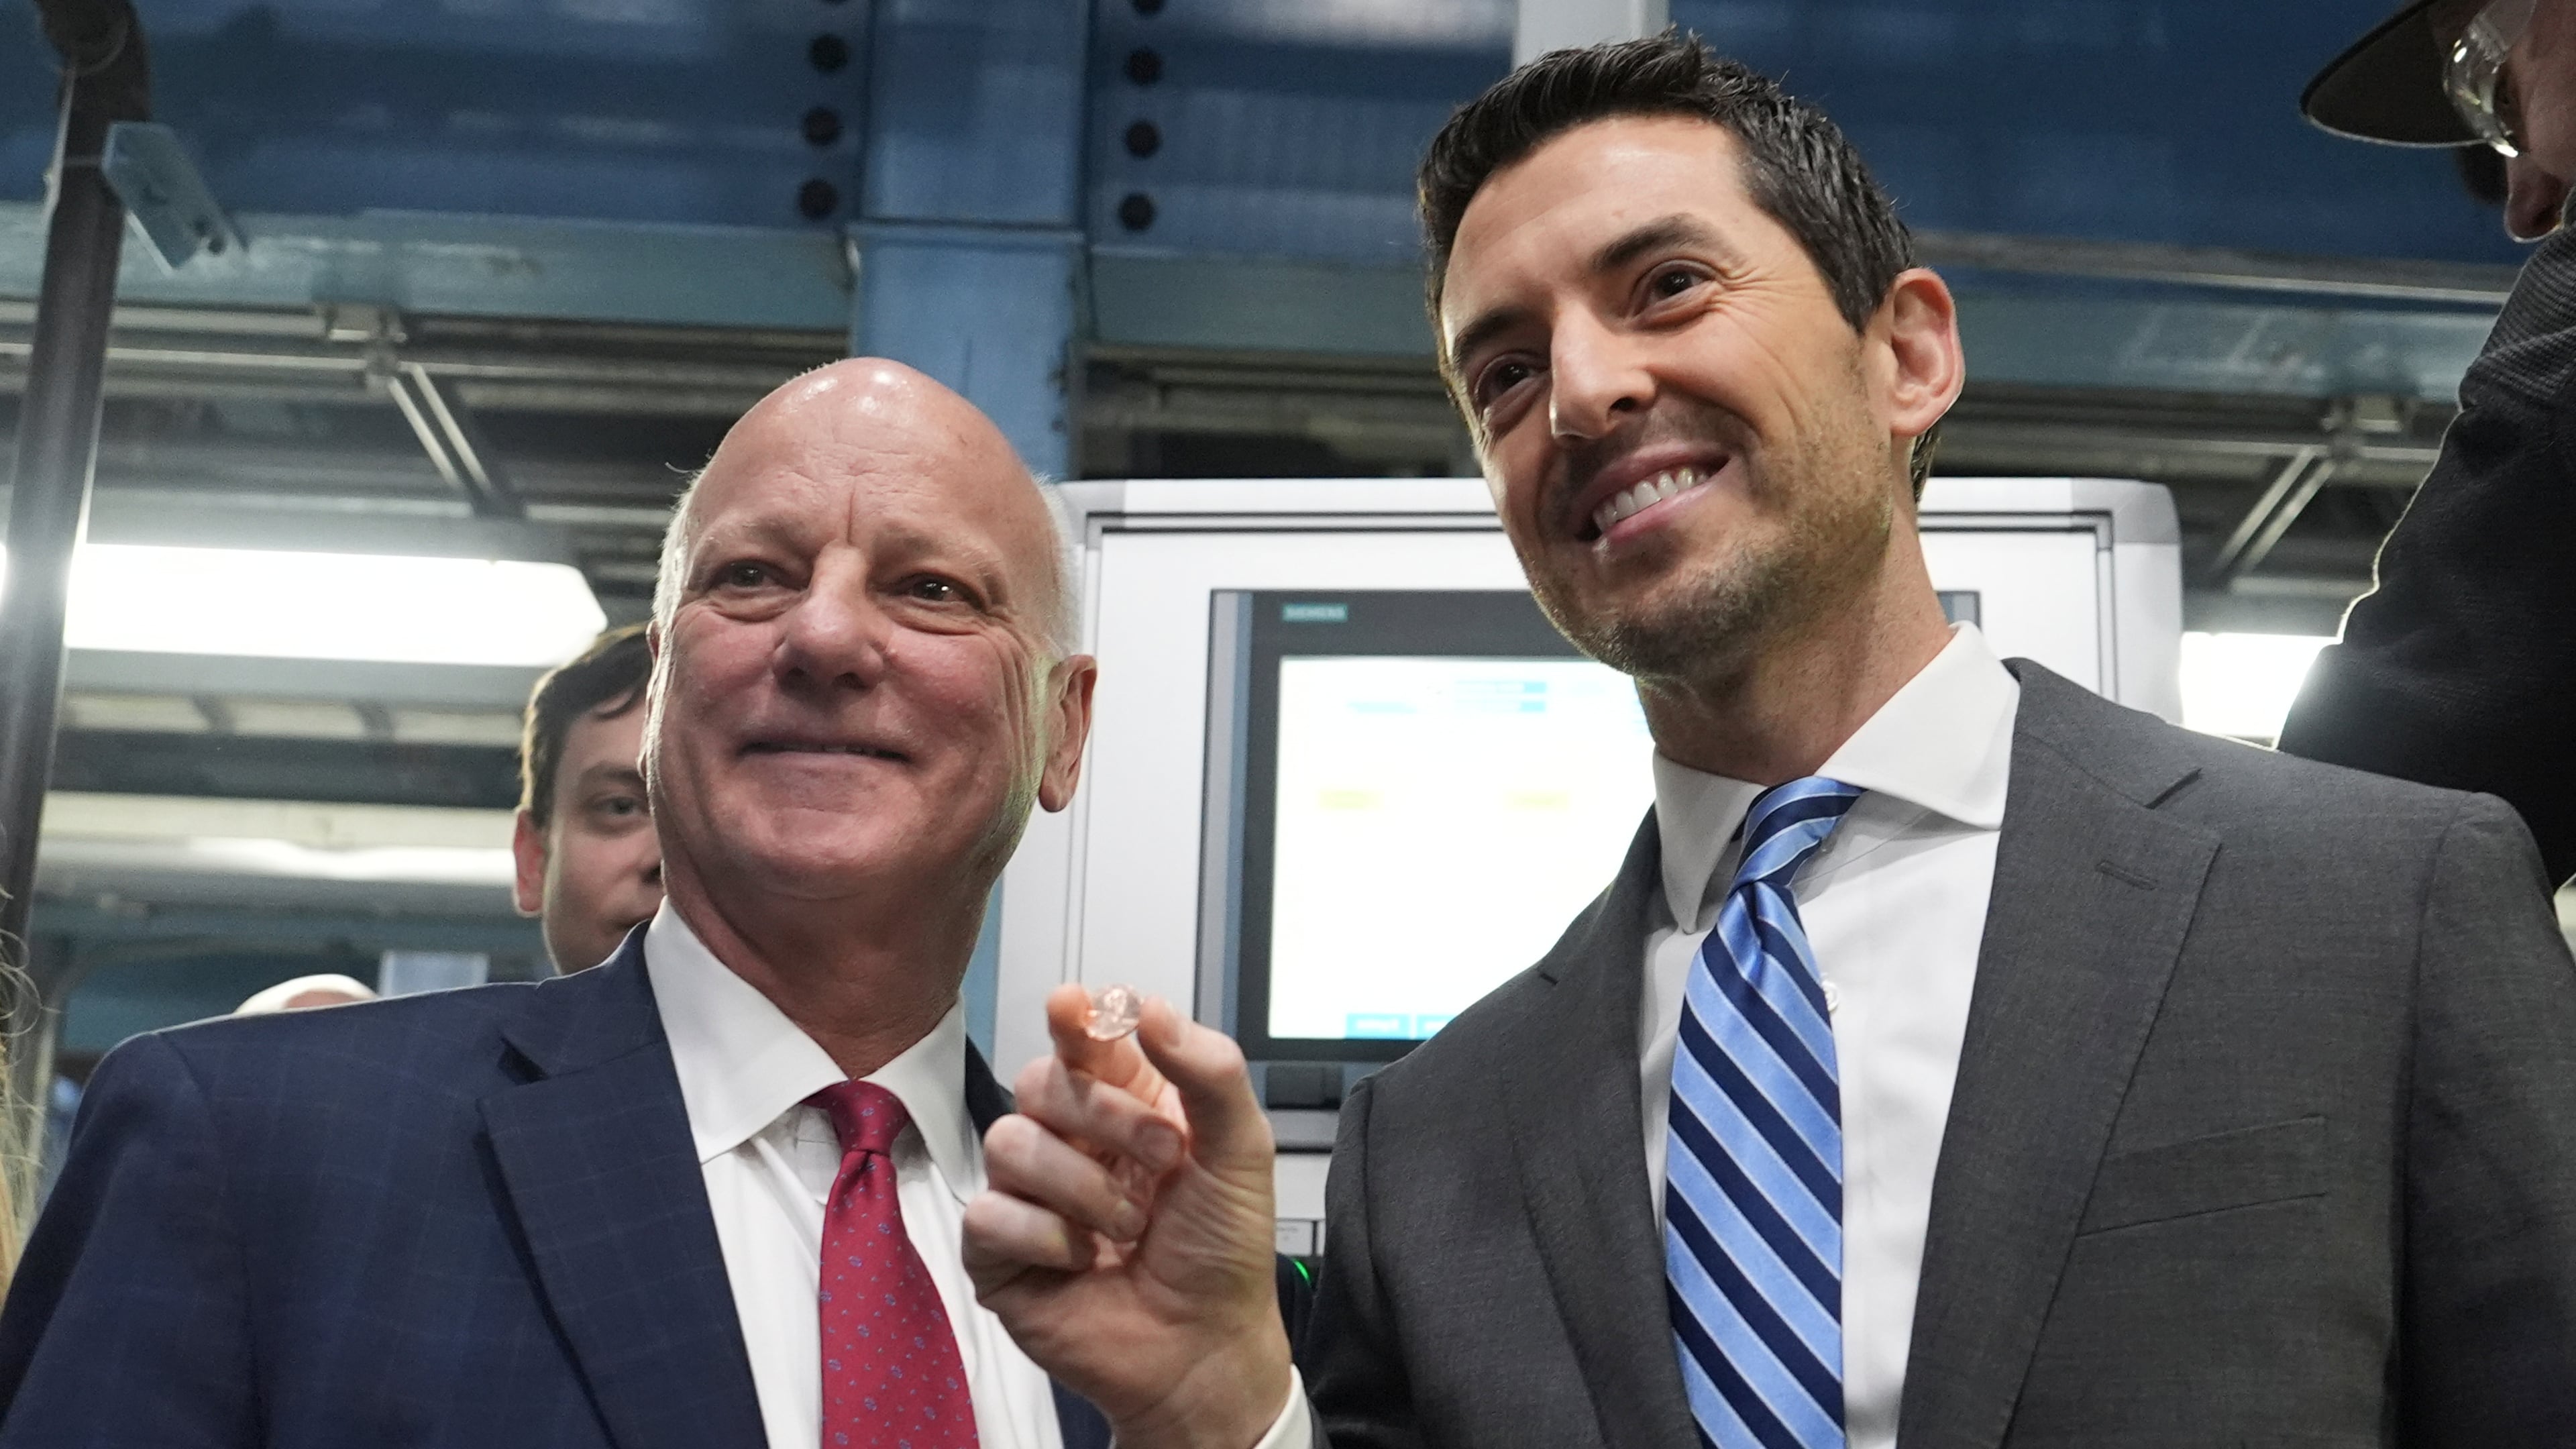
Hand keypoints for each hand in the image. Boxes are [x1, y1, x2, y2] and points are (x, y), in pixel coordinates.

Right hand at [963, 986, 1290, 1448]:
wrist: (1205, 1348)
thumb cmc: (1223, 1253)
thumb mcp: (1242, 1151)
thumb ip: (1210, 1070)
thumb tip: (1151, 1008)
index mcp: (1127, 1103)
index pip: (1083, 1040)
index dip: (1074, 1018)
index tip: (1073, 1007)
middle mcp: (1073, 1140)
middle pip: (1037, 1080)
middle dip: (1104, 1116)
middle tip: (1164, 1160)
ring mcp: (1031, 1194)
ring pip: (1008, 1141)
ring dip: (1083, 1188)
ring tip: (1128, 1228)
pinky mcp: (1000, 1251)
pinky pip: (989, 1214)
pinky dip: (1047, 1238)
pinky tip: (1084, 1261)